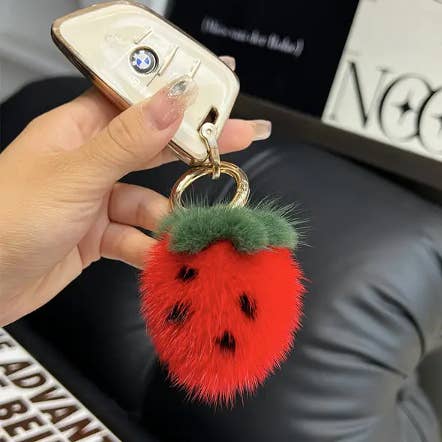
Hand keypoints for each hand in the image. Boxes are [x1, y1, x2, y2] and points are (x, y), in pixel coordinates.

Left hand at [0, 71, 270, 325]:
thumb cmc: (5, 218)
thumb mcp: (73, 175)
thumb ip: (126, 143)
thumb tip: (171, 104)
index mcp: (80, 130)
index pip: (138, 101)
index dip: (178, 96)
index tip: (217, 95)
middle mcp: (91, 160)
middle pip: (154, 148)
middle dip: (195, 150)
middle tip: (238, 141)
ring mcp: (96, 200)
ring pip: (149, 201)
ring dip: (168, 216)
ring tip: (192, 227)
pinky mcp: (98, 236)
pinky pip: (136, 237)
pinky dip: (150, 248)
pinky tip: (161, 256)